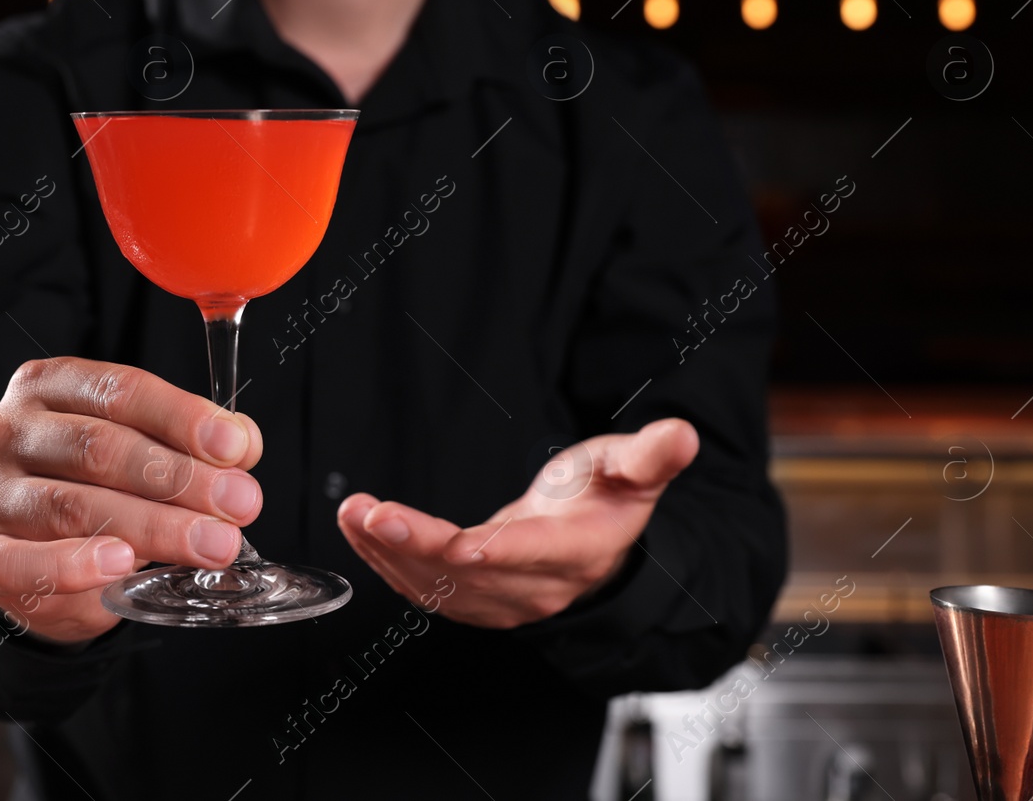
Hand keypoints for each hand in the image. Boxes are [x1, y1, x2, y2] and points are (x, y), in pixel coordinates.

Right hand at [0, 357, 264, 644]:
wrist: (33, 560)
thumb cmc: (94, 490)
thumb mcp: (141, 452)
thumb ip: (190, 443)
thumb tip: (244, 444)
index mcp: (49, 386)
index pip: (121, 390)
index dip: (183, 417)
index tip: (235, 448)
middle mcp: (8, 431)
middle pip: (101, 448)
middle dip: (181, 478)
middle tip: (240, 505)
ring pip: (74, 505)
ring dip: (155, 526)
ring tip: (213, 543)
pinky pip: (28, 562)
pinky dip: (77, 564)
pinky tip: (122, 563)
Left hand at [336, 418, 697, 628]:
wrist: (592, 547)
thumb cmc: (608, 500)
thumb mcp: (634, 470)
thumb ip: (652, 456)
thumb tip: (680, 434)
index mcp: (574, 551)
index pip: (529, 556)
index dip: (493, 554)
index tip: (456, 544)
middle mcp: (532, 585)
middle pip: (467, 574)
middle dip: (414, 545)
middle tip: (371, 512)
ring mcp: (496, 598)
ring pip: (435, 586)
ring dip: (386, 551)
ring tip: (352, 512)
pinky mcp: (468, 598)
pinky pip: (421, 587)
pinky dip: (384, 560)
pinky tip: (358, 529)